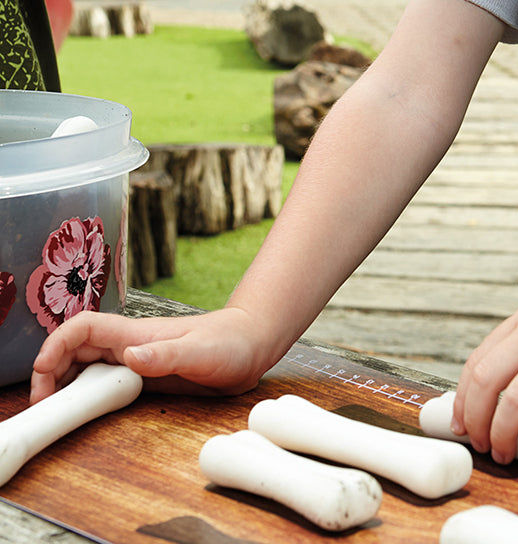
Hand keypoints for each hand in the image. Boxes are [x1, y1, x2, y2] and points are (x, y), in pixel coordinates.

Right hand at [29, 307, 268, 403]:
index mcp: (137, 334)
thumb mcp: (200, 351)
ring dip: (66, 385)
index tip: (42, 374)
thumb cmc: (231, 342)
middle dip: (49, 372)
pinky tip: (86, 411)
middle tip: (43, 404)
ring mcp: (136, 361)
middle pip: (74, 350)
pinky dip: (88, 395)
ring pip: (86, 367)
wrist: (252, 346)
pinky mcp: (144, 377)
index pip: (83, 329)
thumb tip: (131, 357)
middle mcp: (131, 345)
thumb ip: (166, 354)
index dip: (56, 346)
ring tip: (57, 411)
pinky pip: (105, 383)